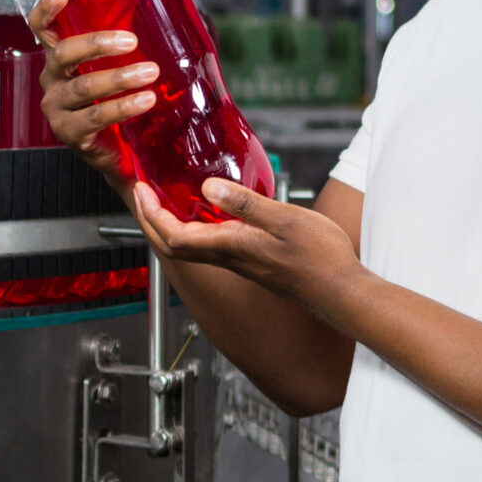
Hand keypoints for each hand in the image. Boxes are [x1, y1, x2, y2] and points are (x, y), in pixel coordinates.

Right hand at [29, 0, 155, 183]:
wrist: (124, 155)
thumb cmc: (124, 103)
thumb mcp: (127, 67)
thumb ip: (144, 42)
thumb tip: (190, 14)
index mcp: (61, 59)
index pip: (42, 28)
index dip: (47, 9)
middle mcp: (51, 81)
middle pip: (63, 53)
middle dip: (98, 43)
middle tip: (132, 41)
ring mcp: (57, 109)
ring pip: (83, 86)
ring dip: (119, 77)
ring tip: (150, 73)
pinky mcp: (70, 134)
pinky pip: (94, 117)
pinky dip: (122, 107)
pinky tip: (145, 101)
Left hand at [130, 177, 364, 319]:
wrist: (340, 292)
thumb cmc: (319, 258)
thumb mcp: (284, 219)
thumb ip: (245, 205)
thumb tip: (207, 189)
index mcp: (231, 246)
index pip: (174, 235)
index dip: (151, 214)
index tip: (141, 190)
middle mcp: (229, 258)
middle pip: (173, 245)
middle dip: (150, 220)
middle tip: (142, 194)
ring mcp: (239, 262)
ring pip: (189, 247)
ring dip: (169, 225)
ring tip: (164, 200)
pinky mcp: (250, 263)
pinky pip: (209, 247)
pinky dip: (193, 229)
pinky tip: (205, 213)